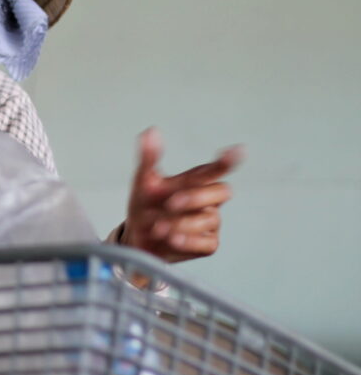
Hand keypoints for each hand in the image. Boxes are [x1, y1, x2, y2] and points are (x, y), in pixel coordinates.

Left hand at [119, 127, 242, 262]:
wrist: (136, 237)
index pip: (216, 169)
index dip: (228, 161)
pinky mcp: (208, 244)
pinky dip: (187, 240)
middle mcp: (207, 200)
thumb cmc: (144, 205)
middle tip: (170, 204)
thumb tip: (151, 130)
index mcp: (194, 181)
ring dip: (179, 223)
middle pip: (222, 191)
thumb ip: (149, 157)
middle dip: (196, 197)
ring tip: (156, 227)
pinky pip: (206, 242)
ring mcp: (210, 223)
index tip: (239, 150)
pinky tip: (171, 238)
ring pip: (208, 219)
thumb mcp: (142, 181)